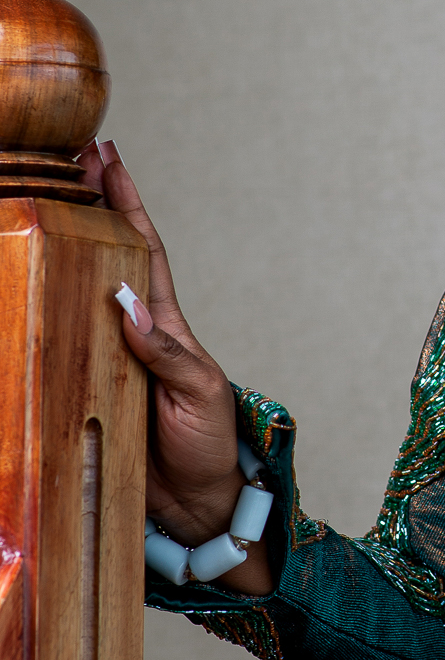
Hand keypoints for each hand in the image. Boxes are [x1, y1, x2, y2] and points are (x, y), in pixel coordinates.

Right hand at [80, 140, 273, 594]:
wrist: (199, 505)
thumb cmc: (208, 444)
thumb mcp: (197, 393)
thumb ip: (164, 351)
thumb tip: (125, 301)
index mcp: (167, 326)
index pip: (144, 250)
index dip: (126, 203)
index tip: (108, 155)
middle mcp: (132, 333)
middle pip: (105, 258)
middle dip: (87, 206)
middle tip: (66, 157)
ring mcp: (107, 358)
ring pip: (77, 292)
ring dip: (61, 248)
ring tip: (38, 200)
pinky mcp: (87, 391)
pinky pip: (59, 346)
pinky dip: (40, 313)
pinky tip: (21, 288)